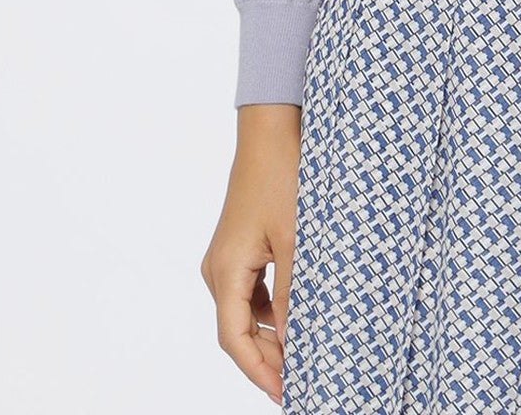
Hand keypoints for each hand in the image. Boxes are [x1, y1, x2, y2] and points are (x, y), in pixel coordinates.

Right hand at [201, 104, 301, 404]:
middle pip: (237, 331)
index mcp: (225, 271)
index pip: (235, 340)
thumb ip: (294, 291)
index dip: (259, 372)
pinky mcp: (239, 247)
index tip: (285, 393)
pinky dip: (269, 311)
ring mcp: (226, 258)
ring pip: (244, 313)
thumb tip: (296, 338)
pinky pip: (249, 292)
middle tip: (301, 379)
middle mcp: (218, 269)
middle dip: (267, 359)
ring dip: (270, 336)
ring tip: (302, 354)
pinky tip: (294, 317)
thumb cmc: (282, 177)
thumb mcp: (296, 239)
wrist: (271, 131)